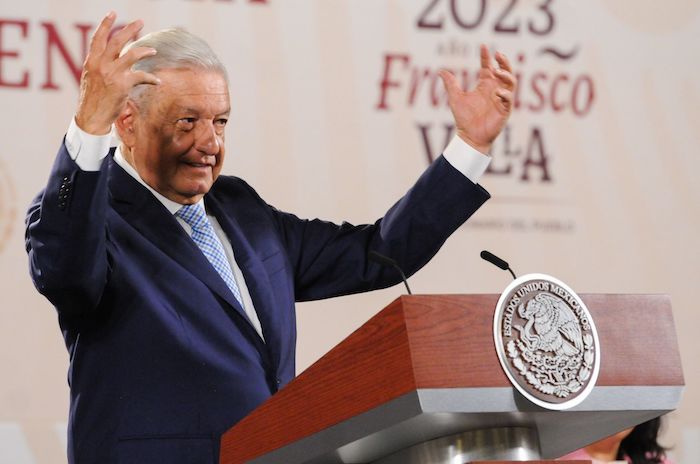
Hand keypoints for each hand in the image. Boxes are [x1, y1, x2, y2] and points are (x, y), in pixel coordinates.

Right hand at [75, 12, 159, 134]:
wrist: (91, 117)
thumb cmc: (93, 99)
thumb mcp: (91, 78)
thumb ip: (99, 66)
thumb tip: (109, 58)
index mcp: (91, 61)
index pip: (98, 38)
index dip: (105, 24)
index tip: (113, 13)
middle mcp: (100, 64)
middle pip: (117, 41)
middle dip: (130, 29)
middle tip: (140, 21)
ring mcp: (112, 74)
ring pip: (132, 55)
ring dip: (145, 51)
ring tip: (153, 50)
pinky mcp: (123, 85)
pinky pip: (141, 77)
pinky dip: (151, 79)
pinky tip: (157, 81)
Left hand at [439, 44, 515, 154]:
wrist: (469, 136)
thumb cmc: (464, 118)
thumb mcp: (455, 98)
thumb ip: (450, 84)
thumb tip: (441, 71)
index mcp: (484, 85)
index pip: (488, 66)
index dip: (486, 56)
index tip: (483, 46)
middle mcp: (495, 89)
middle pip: (505, 70)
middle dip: (504, 61)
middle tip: (498, 54)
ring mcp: (501, 99)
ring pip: (511, 82)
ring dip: (507, 75)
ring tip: (497, 71)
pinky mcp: (504, 110)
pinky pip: (509, 99)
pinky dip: (504, 94)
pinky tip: (497, 93)